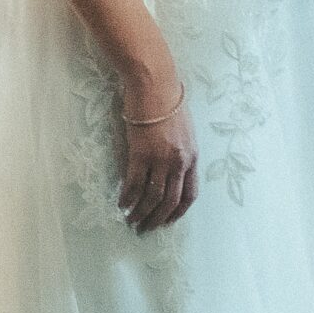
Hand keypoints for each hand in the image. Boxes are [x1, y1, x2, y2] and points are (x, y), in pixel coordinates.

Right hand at [116, 81, 198, 233]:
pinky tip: (121, 203)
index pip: (190, 194)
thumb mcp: (183, 129)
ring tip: (131, 220)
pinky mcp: (140, 153)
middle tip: (146, 228)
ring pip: (152, 196)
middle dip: (158, 219)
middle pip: (170, 200)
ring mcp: (160, 159)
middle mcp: (179, 162)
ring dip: (141, 212)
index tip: (168, 221)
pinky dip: (128, 197)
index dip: (178, 212)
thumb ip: (180, 151)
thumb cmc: (167, 100)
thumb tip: (170, 168)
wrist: (154, 83)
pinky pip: (134, 183)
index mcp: (192, 156)